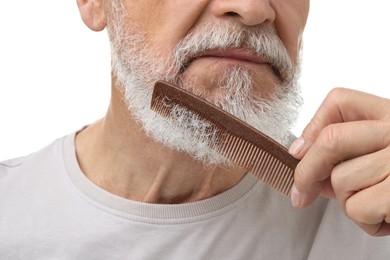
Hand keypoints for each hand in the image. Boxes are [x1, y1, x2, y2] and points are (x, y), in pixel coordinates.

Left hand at [289, 87, 389, 235]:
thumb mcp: (383, 153)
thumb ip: (349, 150)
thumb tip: (302, 156)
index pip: (340, 100)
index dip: (312, 127)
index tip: (299, 151)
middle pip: (331, 140)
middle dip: (306, 172)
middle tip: (300, 194)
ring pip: (341, 180)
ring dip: (350, 203)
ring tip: (377, 204)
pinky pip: (358, 209)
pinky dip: (367, 222)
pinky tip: (389, 217)